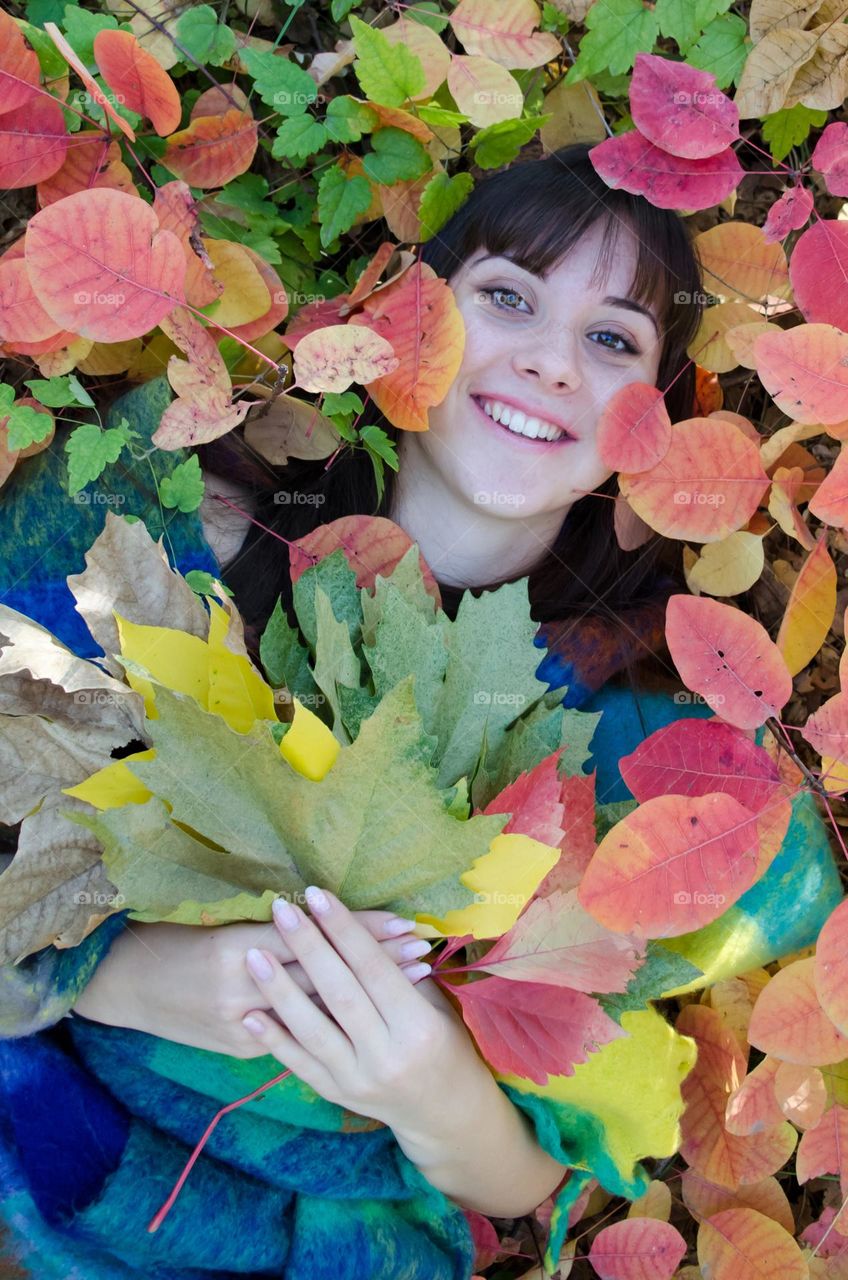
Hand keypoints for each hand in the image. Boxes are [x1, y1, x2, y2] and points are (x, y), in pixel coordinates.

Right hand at [71, 910, 432, 1058]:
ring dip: (369, 992)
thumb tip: (326, 917)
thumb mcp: (219, 923)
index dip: (360, 930)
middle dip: (378, 963)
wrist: (125, 986)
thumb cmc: (174, 940)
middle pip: (325, 974)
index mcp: (236, 948)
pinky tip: (372, 1014)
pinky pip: (298, 1034)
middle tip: (424, 947)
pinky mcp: (244, 1046)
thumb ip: (270, 929)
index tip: (403, 920)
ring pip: (320, 1007)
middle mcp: (244, 989)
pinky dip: (338, 1020)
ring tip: (413, 977)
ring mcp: (244, 1025)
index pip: (314, 938)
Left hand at [240, 886, 485, 1133]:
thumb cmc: (447, 1044)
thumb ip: (402, 972)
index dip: (345, 930)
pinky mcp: (337, 1095)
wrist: (444, 1113)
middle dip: (309, 947)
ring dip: (280, 991)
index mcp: (418, 1027)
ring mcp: (358, 1080)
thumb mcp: (437, 1006)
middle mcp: (386, 1056)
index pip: (373, 969)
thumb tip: (366, 924)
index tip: (319, 896)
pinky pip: (300, 1064)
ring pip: (313, 1030)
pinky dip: (274, 1040)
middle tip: (284, 910)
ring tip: (254, 956)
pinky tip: (250, 1015)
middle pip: (340, 993)